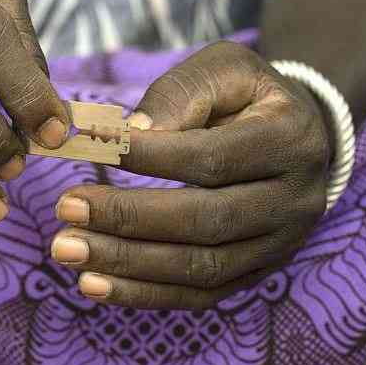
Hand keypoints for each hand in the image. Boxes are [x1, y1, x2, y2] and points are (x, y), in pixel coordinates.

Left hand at [51, 41, 330, 308]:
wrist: (300, 136)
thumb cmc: (247, 95)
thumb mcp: (222, 70)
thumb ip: (179, 94)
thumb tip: (130, 133)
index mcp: (289, 139)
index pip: (210, 158)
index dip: (147, 156)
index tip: (86, 145)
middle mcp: (294, 199)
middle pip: (205, 220)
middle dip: (128, 217)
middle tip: (65, 209)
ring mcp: (280, 244)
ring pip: (201, 267)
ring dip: (127, 264)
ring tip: (67, 250)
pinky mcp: (259, 272)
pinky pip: (201, 294)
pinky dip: (145, 293)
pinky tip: (94, 285)